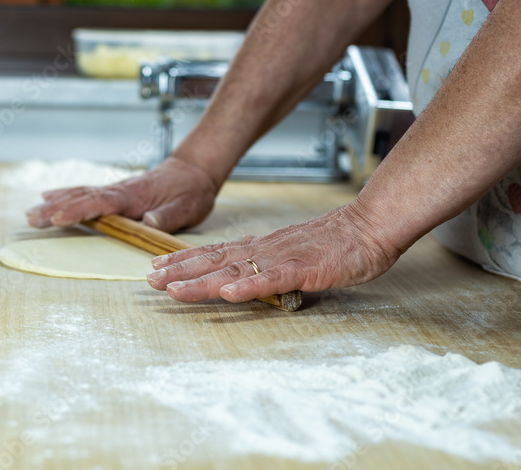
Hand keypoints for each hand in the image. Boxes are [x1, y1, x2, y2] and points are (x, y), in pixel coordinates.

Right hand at [26, 157, 219, 232]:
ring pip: (79, 194)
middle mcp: (119, 191)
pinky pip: (85, 193)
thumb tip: (149, 223)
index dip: (78, 210)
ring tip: (31, 214)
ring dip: (54, 203)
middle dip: (55, 208)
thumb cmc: (191, 191)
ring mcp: (114, 190)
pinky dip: (65, 195)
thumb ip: (169, 216)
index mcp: (133, 196)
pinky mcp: (114, 193)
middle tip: (31, 218)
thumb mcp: (188, 206)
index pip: (100, 203)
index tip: (57, 217)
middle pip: (81, 198)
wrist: (193, 172)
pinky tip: (48, 197)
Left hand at [146, 204, 402, 302]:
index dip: (184, 261)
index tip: (157, 268)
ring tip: (173, 289)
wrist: (370, 227)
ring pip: (234, 270)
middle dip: (180, 272)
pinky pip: (271, 279)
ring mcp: (281, 258)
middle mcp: (264, 250)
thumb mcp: (292, 255)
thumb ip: (267, 266)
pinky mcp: (303, 269)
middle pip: (214, 261)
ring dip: (201, 281)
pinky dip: (248, 285)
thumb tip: (243, 278)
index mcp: (261, 247)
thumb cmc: (336, 244)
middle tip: (150, 280)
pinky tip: (228, 292)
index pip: (215, 254)